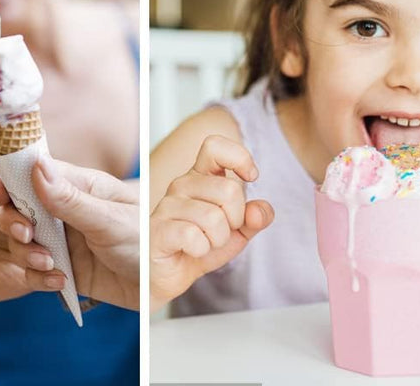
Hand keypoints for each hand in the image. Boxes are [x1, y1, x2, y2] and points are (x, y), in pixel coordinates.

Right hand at [0, 156, 139, 309]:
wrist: (165, 284)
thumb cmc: (149, 241)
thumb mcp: (110, 220)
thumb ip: (70, 199)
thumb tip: (37, 166)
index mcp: (81, 186)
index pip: (35, 173)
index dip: (11, 181)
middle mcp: (67, 209)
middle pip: (20, 207)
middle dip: (13, 222)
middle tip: (26, 235)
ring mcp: (64, 239)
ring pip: (22, 241)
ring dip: (26, 253)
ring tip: (50, 264)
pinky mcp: (64, 267)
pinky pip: (36, 271)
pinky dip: (39, 277)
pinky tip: (59, 281)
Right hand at [149, 135, 273, 309]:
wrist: (171, 273)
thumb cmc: (203, 244)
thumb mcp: (238, 231)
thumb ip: (255, 217)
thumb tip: (260, 210)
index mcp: (200, 175)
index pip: (215, 146)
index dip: (240, 157)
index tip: (251, 177)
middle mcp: (182, 184)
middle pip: (229, 189)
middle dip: (236, 219)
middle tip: (223, 231)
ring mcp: (168, 205)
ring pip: (214, 217)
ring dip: (219, 239)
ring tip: (206, 242)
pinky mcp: (159, 229)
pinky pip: (194, 236)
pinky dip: (202, 250)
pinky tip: (193, 250)